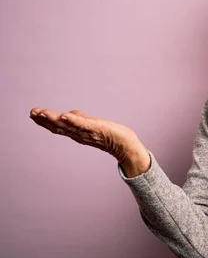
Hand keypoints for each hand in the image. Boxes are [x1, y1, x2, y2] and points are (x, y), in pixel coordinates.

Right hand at [29, 107, 146, 164]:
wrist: (125, 145)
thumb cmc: (109, 134)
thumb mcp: (91, 124)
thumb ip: (80, 119)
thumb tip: (69, 113)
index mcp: (76, 133)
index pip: (58, 126)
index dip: (45, 121)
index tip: (33, 114)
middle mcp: (79, 134)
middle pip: (58, 127)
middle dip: (44, 120)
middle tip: (32, 112)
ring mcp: (87, 132)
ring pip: (67, 125)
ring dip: (54, 119)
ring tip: (42, 112)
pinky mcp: (97, 129)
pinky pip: (83, 125)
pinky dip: (73, 120)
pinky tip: (64, 115)